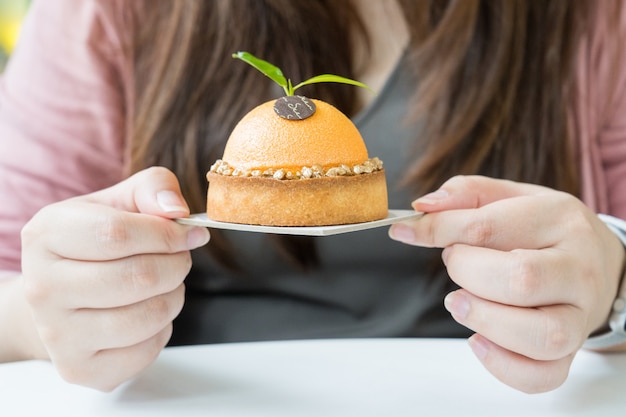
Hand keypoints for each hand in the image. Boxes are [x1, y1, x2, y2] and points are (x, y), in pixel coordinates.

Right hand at [21, 167, 209, 390]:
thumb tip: (177, 209)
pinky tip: (146, 312)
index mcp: (47, 234)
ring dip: (174, 296)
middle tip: (180, 258)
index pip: (119, 233)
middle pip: (138, 277)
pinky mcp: (79, 368)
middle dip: (177, 264)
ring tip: (165, 284)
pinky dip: (162, 329)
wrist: (61, 296)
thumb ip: (153, 188)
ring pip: (148, 316)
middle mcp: (42, 287)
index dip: (167, 233)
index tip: (189, 232)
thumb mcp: (120, 202)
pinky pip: (147, 350)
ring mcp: (57, 334)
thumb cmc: (96, 244)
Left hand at [389, 175, 624, 392]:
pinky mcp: (572, 350)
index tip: (407, 232)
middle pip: (520, 279)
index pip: (487, 226)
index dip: (436, 230)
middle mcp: (577, 268)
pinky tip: (478, 340)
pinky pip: (544, 374)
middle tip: (454, 265)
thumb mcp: (511, 197)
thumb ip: (466, 194)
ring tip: (459, 303)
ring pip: (541, 334)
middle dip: (467, 274)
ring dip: (484, 320)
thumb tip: (423, 207)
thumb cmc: (545, 230)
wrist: (602, 262)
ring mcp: (579, 314)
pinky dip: (502, 365)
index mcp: (558, 218)